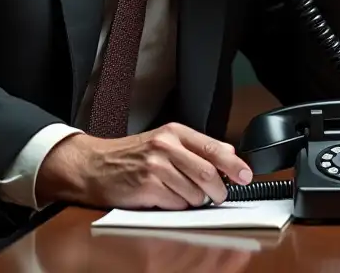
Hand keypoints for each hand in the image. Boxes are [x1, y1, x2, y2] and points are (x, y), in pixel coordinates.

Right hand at [36, 123, 254, 209]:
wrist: (94, 165)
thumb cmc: (130, 155)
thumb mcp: (164, 141)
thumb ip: (195, 147)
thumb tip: (229, 154)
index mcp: (175, 132)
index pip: (214, 148)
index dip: (234, 165)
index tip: (245, 175)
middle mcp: (166, 146)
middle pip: (207, 173)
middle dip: (219, 190)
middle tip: (219, 196)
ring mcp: (155, 167)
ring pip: (193, 193)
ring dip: (196, 201)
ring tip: (184, 196)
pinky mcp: (146, 188)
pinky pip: (175, 204)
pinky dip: (178, 207)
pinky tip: (167, 200)